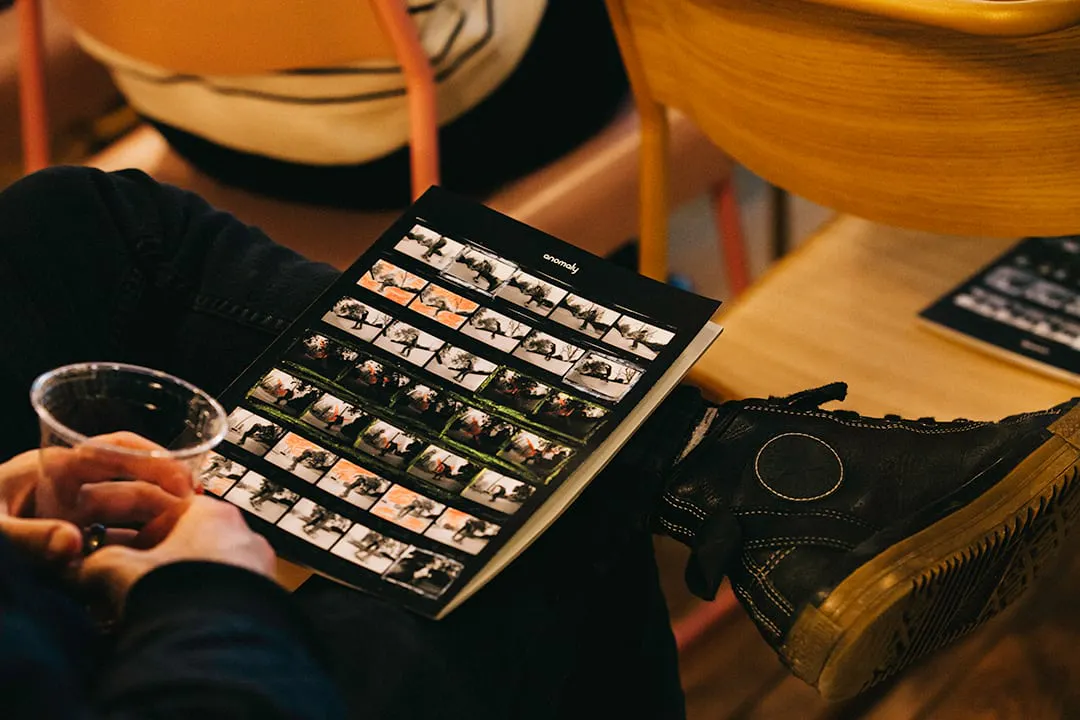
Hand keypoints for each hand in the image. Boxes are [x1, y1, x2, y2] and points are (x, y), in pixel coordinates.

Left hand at [0, 432, 192, 563]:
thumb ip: (29, 536)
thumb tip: (71, 543)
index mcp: (52, 469)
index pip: (115, 449)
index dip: (153, 459)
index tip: (181, 479)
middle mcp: (67, 488)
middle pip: (128, 481)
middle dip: (165, 492)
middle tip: (194, 509)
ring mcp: (70, 516)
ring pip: (124, 513)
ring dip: (153, 521)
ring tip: (182, 534)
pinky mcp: (68, 543)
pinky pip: (110, 540)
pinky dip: (132, 547)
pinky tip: (149, 560)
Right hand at [79, 496, 275, 607]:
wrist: (218, 641)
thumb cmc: (175, 593)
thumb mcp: (119, 570)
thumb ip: (97, 562)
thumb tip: (81, 568)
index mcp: (213, 512)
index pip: (172, 512)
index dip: (141, 534)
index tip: (125, 554)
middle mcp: (244, 534)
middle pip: (194, 542)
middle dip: (165, 562)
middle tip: (139, 586)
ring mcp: (260, 567)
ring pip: (213, 570)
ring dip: (186, 585)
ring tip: (159, 610)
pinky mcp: (266, 599)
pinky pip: (230, 596)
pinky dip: (208, 605)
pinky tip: (186, 624)